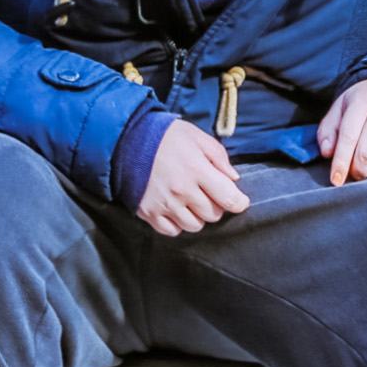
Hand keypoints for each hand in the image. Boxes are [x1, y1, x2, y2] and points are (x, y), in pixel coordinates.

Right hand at [137, 121, 247, 235]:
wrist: (126, 140)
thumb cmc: (164, 136)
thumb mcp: (196, 136)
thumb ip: (218, 156)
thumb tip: (234, 178)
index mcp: (196, 169)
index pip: (229, 198)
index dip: (239, 202)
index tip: (240, 201)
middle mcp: (181, 190)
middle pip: (213, 214)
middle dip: (216, 205)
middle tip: (207, 192)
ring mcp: (164, 204)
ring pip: (195, 225)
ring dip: (198, 215)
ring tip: (190, 199)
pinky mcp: (149, 212)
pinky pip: (172, 230)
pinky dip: (178, 223)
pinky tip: (176, 208)